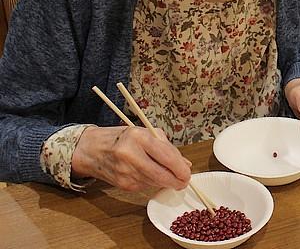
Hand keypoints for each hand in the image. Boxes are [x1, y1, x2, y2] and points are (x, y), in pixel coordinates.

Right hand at [71, 126, 190, 191]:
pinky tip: (151, 175)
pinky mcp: (123, 184)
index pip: (166, 156)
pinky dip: (153, 182)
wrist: (92, 150)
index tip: (188, 172)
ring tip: (169, 175)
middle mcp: (131, 155)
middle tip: (184, 181)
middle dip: (177, 180)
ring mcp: (125, 172)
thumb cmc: (122, 138)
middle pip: (161, 175)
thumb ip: (166, 147)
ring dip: (166, 182)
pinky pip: (146, 186)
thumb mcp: (144, 133)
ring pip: (155, 182)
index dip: (180, 168)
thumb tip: (185, 163)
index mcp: (139, 137)